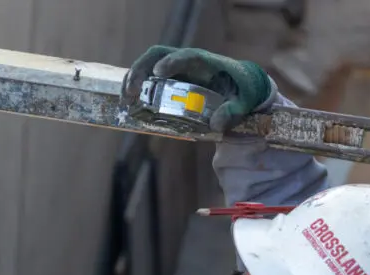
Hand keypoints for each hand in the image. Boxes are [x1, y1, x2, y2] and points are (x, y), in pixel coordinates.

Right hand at [120, 46, 273, 132]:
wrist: (240, 85)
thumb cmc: (241, 91)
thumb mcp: (242, 103)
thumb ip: (231, 112)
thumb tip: (216, 125)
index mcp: (206, 63)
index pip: (187, 56)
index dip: (171, 62)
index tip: (158, 73)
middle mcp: (187, 62)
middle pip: (159, 55)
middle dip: (142, 69)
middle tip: (132, 90)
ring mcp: (176, 69)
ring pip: (149, 64)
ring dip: (134, 78)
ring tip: (126, 99)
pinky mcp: (169, 80)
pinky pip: (148, 78)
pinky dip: (137, 88)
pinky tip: (129, 103)